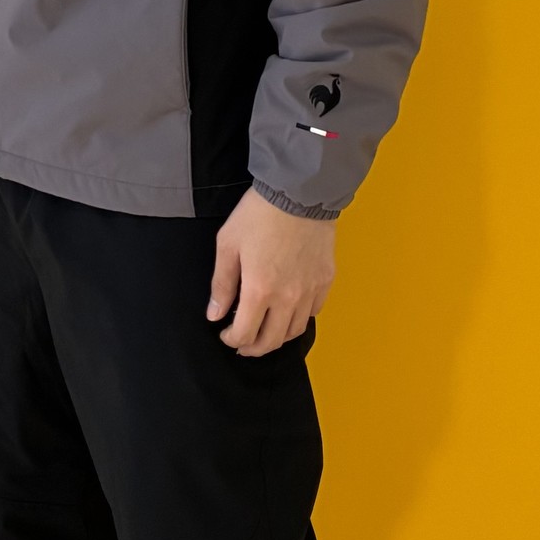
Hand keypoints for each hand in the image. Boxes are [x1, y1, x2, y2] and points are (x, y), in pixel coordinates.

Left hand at [207, 186, 335, 355]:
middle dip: (253, 347)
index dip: (231, 339)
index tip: (225, 333)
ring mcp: (309, 291)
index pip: (244, 334)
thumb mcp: (228, 244)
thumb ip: (221, 284)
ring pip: (294, 331)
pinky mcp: (325, 280)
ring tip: (265, 330)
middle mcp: (287, 298)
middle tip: (243, 342)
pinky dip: (299, 318)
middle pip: (271, 342)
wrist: (298, 191)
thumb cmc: (260, 214)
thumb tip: (214, 315)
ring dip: (277, 337)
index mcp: (259, 290)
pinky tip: (289, 309)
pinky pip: (313, 312)